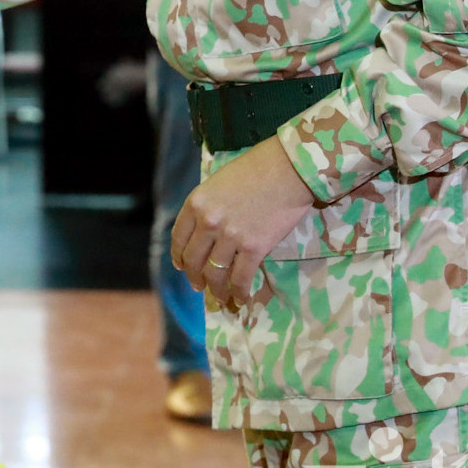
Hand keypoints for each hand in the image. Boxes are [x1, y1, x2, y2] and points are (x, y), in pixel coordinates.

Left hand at [171, 136, 315, 309]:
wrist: (288, 169)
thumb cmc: (256, 168)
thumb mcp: (218, 183)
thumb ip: (208, 206)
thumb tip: (205, 229)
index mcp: (195, 203)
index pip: (178, 238)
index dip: (179, 256)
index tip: (181, 266)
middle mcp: (208, 222)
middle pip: (194, 260)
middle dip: (195, 277)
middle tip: (199, 286)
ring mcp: (230, 237)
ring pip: (215, 273)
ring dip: (216, 289)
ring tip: (219, 297)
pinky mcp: (254, 248)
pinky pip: (240, 278)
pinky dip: (239, 292)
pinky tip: (240, 299)